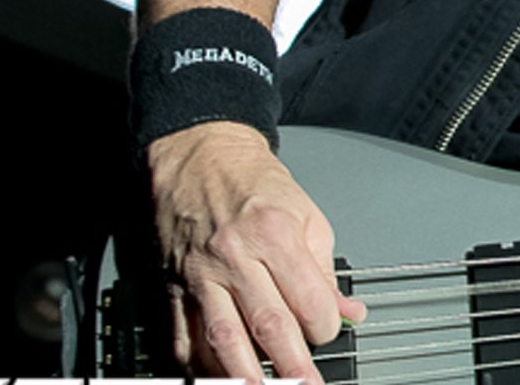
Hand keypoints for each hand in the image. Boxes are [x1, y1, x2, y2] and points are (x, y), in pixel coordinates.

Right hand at [147, 121, 365, 379]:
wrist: (200, 156)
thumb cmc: (254, 183)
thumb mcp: (306, 214)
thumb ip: (325, 269)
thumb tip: (346, 312)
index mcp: (275, 235)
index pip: (308, 300)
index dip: (324, 327)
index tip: (329, 334)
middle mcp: (235, 257)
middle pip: (268, 324)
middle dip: (291, 366)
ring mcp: (201, 274)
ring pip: (221, 337)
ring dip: (242, 374)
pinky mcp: (173, 285)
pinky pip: (182, 333)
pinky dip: (196, 362)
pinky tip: (214, 375)